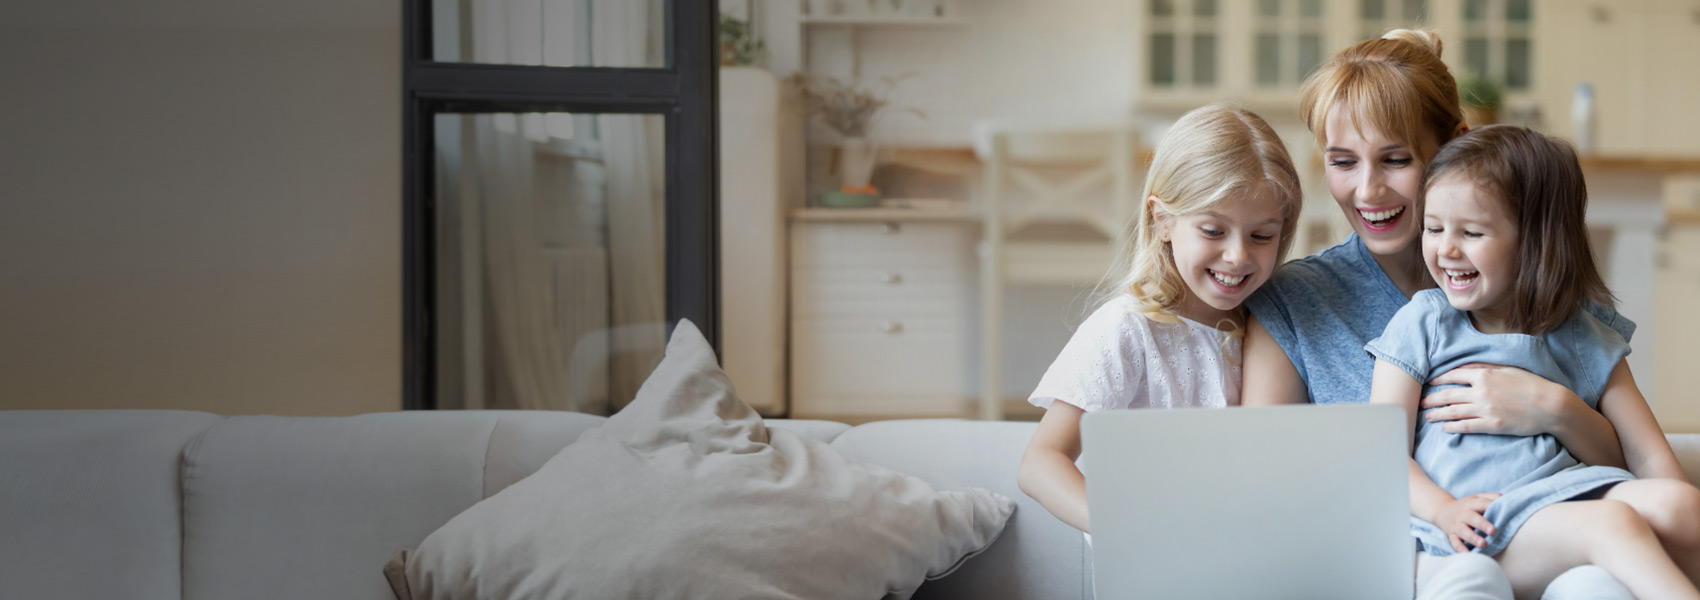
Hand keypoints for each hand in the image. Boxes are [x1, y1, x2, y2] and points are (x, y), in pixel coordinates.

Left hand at [1422, 363, 1571, 435]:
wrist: (1551, 405)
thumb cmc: (1531, 385)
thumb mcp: (1508, 369)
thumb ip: (1485, 367)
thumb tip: (1465, 367)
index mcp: (1484, 374)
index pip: (1452, 375)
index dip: (1437, 380)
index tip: (1428, 383)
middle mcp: (1481, 391)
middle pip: (1448, 395)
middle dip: (1431, 399)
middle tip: (1419, 402)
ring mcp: (1485, 408)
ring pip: (1453, 411)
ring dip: (1437, 414)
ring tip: (1427, 416)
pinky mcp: (1492, 424)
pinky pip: (1466, 426)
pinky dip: (1453, 427)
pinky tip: (1445, 428)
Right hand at [1434, 493, 1500, 552]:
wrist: (1442, 511)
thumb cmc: (1466, 507)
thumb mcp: (1476, 498)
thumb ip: (1490, 498)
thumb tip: (1505, 500)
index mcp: (1471, 504)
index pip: (1481, 503)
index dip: (1490, 506)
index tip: (1502, 511)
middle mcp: (1463, 514)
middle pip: (1471, 518)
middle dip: (1482, 524)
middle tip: (1493, 531)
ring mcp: (1456, 525)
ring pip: (1463, 531)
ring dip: (1473, 538)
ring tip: (1483, 544)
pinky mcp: (1451, 535)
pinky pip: (1454, 542)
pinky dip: (1459, 548)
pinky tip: (1467, 553)